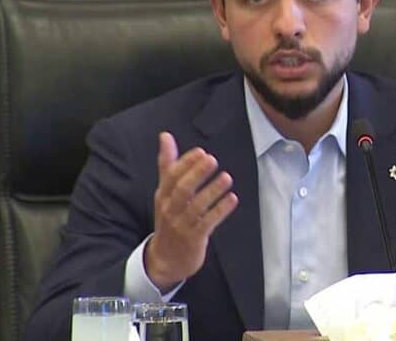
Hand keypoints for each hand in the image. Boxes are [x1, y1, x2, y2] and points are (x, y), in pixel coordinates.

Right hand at [144, 132, 238, 291]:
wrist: (165, 259)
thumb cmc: (169, 218)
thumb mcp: (165, 192)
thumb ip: (168, 164)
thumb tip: (165, 136)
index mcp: (163, 195)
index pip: (171, 177)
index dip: (186, 163)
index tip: (200, 151)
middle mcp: (170, 209)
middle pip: (182, 190)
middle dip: (197, 174)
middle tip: (212, 160)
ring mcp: (181, 225)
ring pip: (196, 206)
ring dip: (212, 191)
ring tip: (227, 178)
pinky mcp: (194, 239)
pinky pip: (207, 223)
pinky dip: (220, 211)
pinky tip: (232, 199)